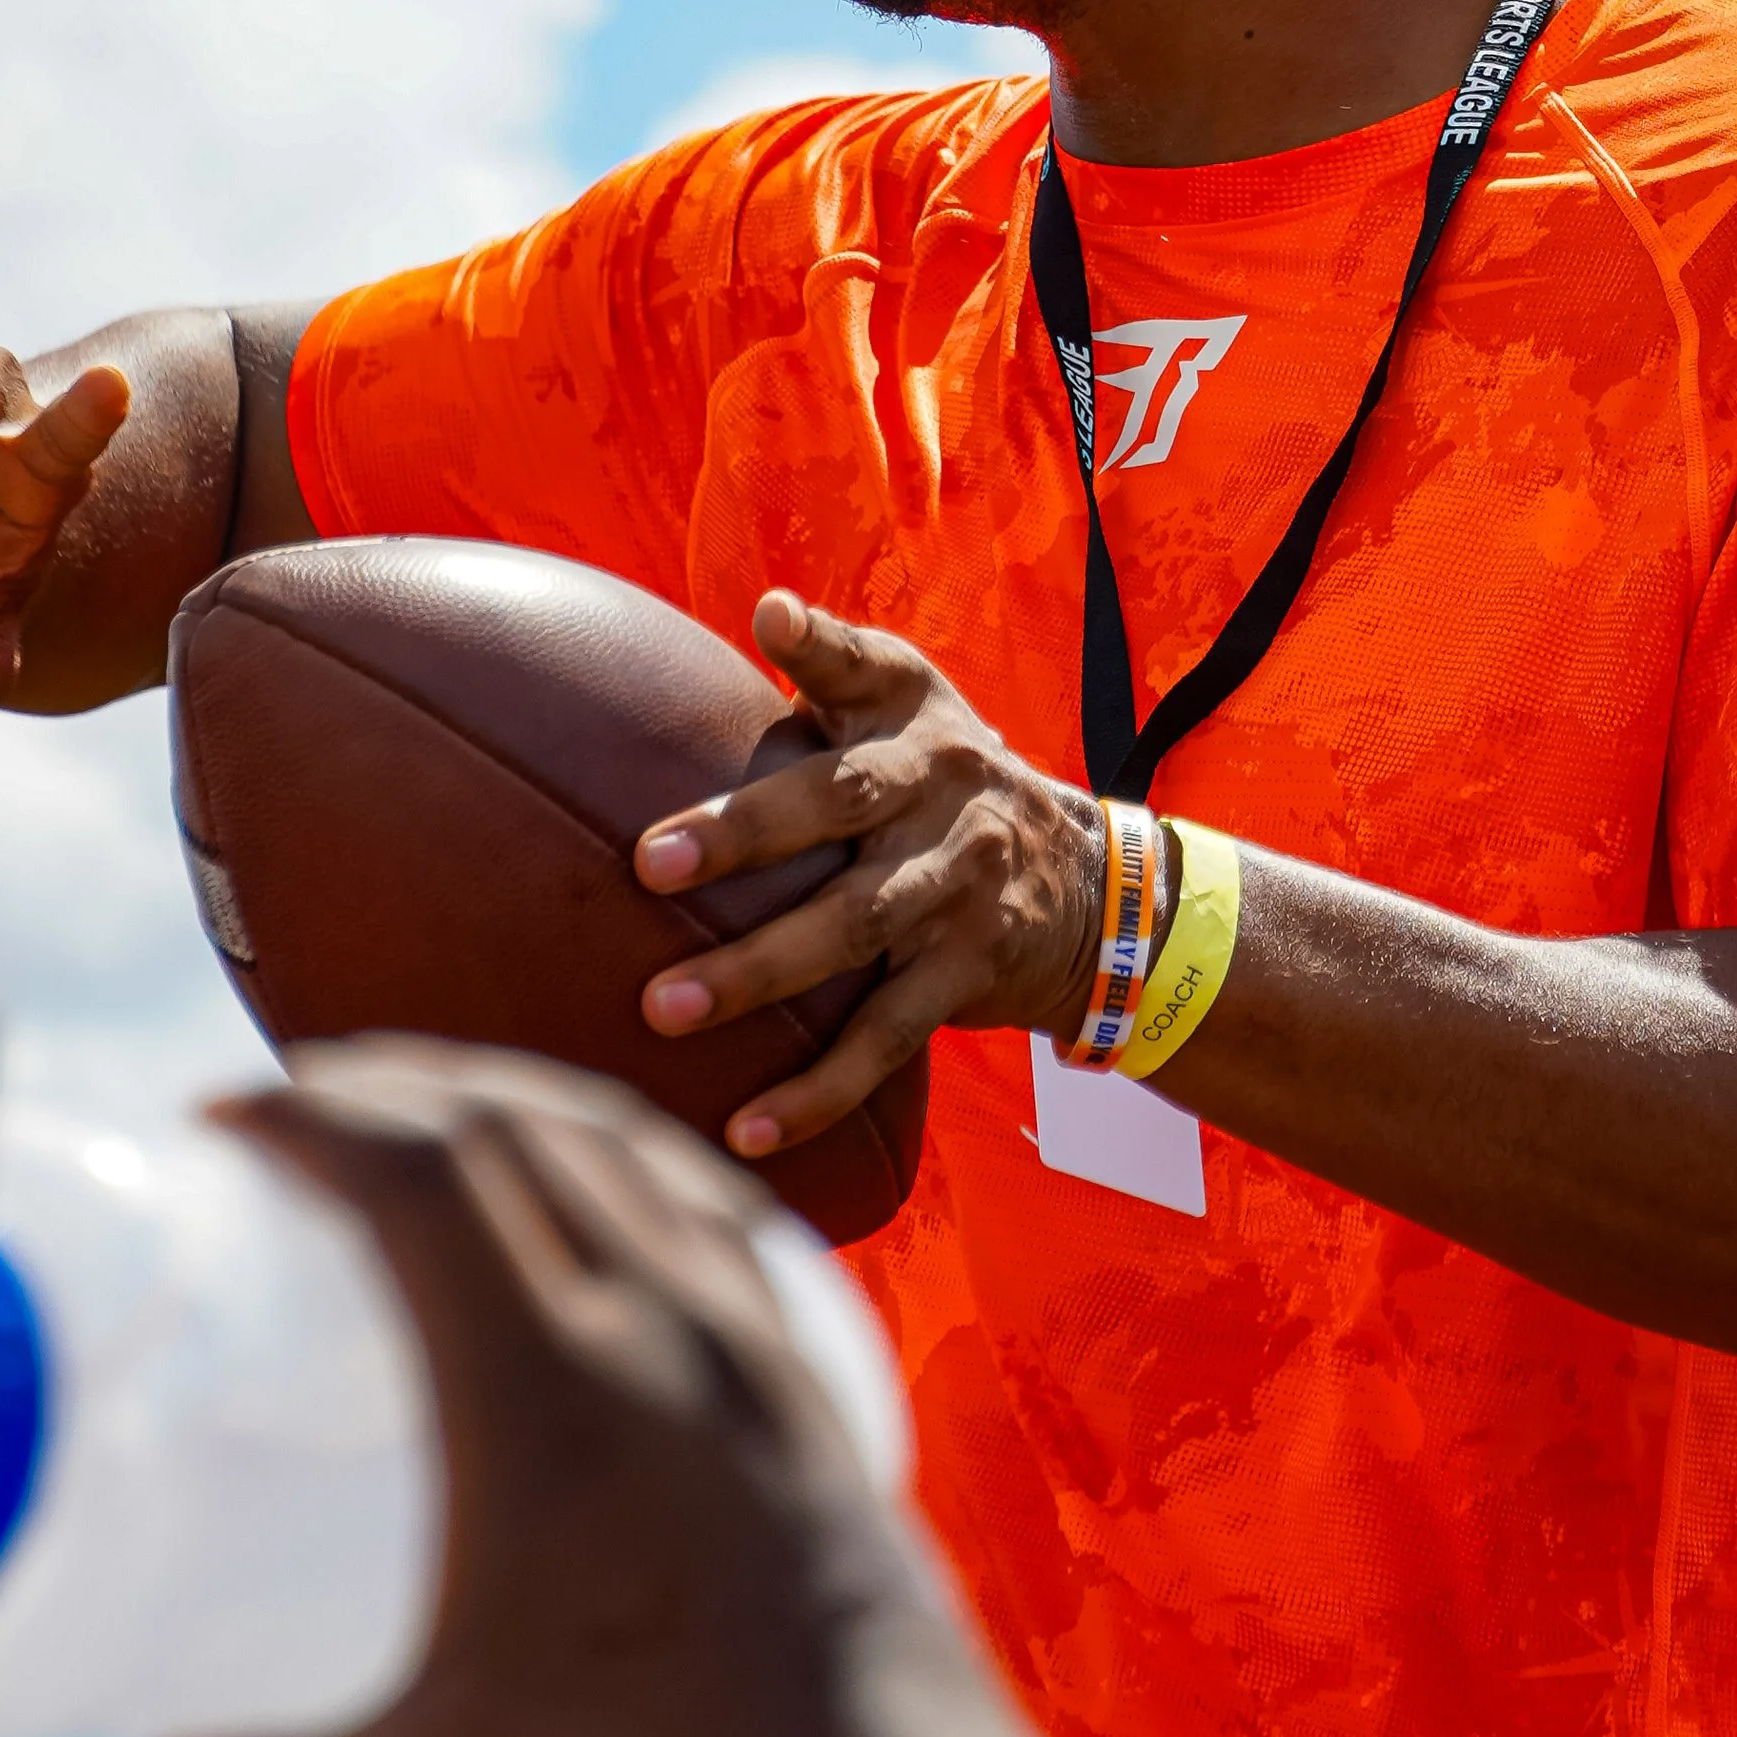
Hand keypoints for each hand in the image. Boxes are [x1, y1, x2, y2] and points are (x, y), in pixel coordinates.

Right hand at [150, 1040, 1026, 1736]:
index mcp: (547, 1393)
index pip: (421, 1172)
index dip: (314, 1114)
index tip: (229, 1110)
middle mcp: (658, 1325)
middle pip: (515, 1120)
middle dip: (396, 1080)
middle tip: (307, 1098)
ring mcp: (746, 1337)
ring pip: (623, 1139)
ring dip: (513, 1095)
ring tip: (434, 1112)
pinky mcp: (805, 1371)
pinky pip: (707, 1200)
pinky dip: (627, 1149)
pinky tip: (603, 1180)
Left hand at [634, 590, 1112, 1159]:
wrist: (1089, 886)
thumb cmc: (944, 779)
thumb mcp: (912, 709)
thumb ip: (833, 666)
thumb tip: (765, 609)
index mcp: (915, 720)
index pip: (865, 669)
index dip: (820, 644)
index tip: (771, 619)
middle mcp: (942, 794)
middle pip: (840, 808)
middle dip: (745, 833)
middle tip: (646, 863)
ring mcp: (957, 890)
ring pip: (853, 932)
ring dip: (757, 974)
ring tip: (661, 1009)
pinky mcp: (965, 976)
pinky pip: (885, 1040)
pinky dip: (817, 1090)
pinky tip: (745, 1127)